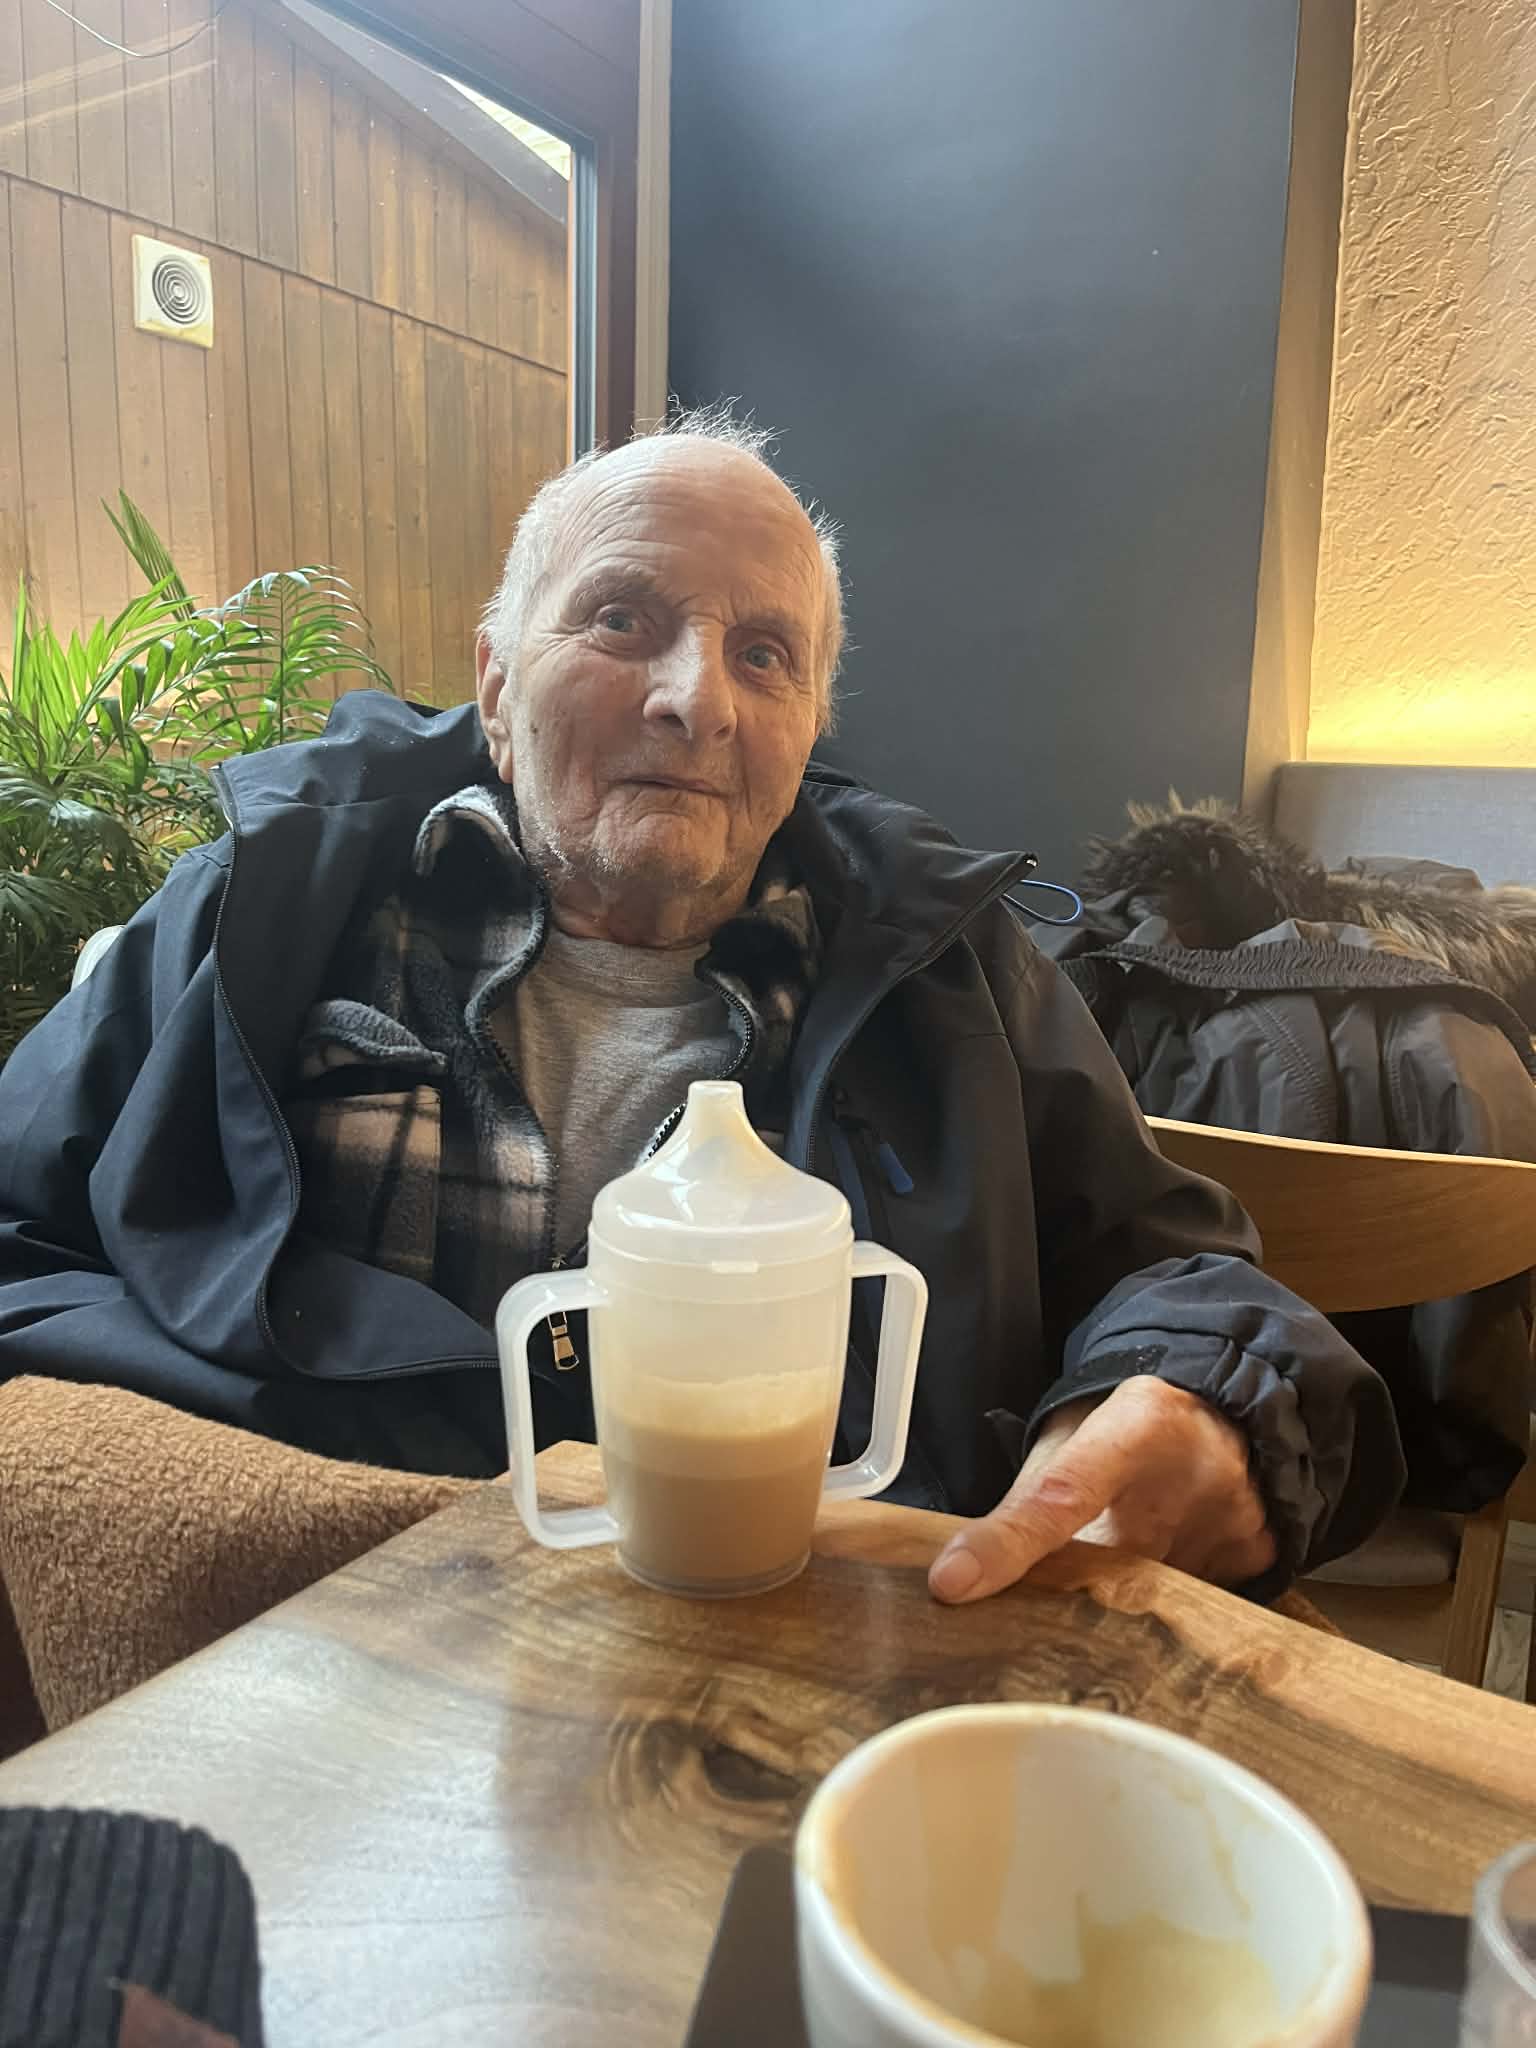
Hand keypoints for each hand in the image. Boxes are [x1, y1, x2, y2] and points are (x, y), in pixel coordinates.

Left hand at [928, 1377, 1276, 1602]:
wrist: (1232, 1409)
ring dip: (1121, 1599)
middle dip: (1067, 1591)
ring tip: (1118, 1568)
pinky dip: (1169, 1601)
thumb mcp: (1076, 1435)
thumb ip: (1031, 1497)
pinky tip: (1166, 1566)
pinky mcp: (1256, 1554)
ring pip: (1151, 1598)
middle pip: (1108, 1566)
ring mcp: (1233, 1518)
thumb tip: (967, 1567)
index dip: (1007, 1543)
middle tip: (1036, 1600)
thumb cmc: (1136, 1423)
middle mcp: (1194, 1470)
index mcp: (1136, 1424)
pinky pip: (1195, 1607)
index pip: (1060, 1495)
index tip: (954, 1582)